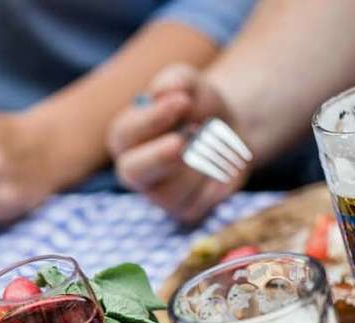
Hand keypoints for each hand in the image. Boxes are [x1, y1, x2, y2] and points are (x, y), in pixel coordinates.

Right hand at [107, 64, 245, 224]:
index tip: (182, 101)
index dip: (152, 119)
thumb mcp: (189, 84)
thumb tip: (162, 91)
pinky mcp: (183, 210)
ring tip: (211, 141)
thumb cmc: (197, 107)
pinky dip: (215, 179)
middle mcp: (135, 169)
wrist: (228, 132)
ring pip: (173, 187)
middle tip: (181, 142)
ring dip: (200, 161)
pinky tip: (217, 165)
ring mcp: (157, 194)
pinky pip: (198, 201)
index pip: (125, 134)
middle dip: (159, 156)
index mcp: (127, 136)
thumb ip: (175, 81)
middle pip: (133, 172)